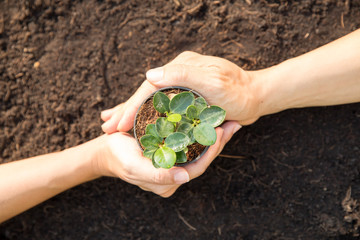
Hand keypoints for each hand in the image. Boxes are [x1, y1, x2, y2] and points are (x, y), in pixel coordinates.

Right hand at [95, 121, 239, 196]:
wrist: (107, 149)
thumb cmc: (119, 159)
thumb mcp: (135, 167)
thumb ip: (157, 175)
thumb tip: (184, 178)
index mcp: (170, 181)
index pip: (197, 168)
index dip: (211, 152)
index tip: (221, 132)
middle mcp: (176, 172)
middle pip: (202, 157)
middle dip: (217, 141)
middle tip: (232, 123)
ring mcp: (175, 159)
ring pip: (199, 147)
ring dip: (212, 132)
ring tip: (227, 118)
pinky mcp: (172, 146)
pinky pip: (190, 138)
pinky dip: (200, 127)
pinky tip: (209, 115)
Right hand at [101, 51, 260, 133]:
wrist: (255, 96)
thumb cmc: (238, 91)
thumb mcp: (213, 81)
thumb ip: (182, 75)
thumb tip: (149, 75)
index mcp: (179, 68)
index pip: (148, 89)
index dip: (131, 107)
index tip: (116, 125)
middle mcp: (177, 74)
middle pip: (145, 95)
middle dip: (125, 111)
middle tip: (105, 128)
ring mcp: (180, 85)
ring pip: (150, 101)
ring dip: (131, 114)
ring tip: (112, 125)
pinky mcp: (185, 96)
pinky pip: (161, 106)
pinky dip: (147, 115)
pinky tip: (136, 123)